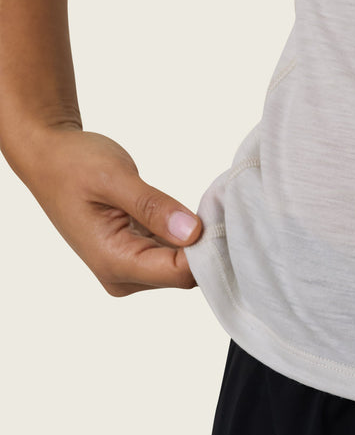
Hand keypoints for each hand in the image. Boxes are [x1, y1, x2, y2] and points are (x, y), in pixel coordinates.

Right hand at [10, 125, 202, 295]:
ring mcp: (127, 266)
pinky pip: (170, 252)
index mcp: (113, 262)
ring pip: (179, 264)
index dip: (207, 249)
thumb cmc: (75, 165)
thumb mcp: (115, 179)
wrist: (50, 159)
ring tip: (206, 206)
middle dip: (205, 243)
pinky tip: (190, 212)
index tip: (225, 218)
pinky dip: (185, 234)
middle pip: (182, 274)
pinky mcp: (133, 253)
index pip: (178, 274)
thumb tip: (192, 233)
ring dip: (197, 239)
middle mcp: (121, 275)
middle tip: (219, 206)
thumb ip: (153, 207)